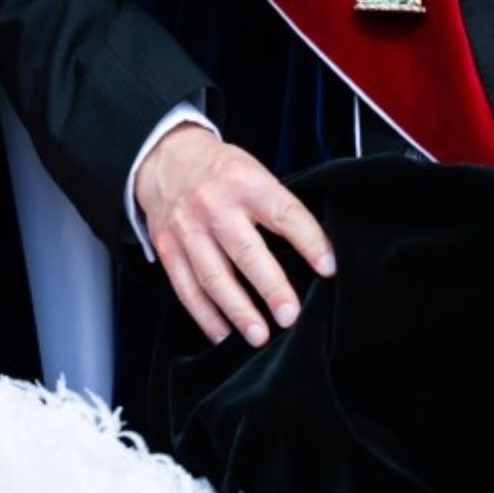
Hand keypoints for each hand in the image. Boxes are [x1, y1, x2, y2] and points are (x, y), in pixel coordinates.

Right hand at [136, 126, 336, 346]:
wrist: (165, 157)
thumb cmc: (220, 170)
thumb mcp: (252, 171)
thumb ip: (276, 205)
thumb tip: (313, 252)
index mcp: (243, 182)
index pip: (283, 213)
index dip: (309, 241)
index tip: (328, 268)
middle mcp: (213, 205)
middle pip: (245, 251)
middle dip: (270, 287)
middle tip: (289, 316)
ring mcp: (187, 228)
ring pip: (213, 276)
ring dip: (237, 310)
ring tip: (260, 335)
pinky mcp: (168, 247)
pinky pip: (186, 287)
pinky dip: (204, 314)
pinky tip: (223, 333)